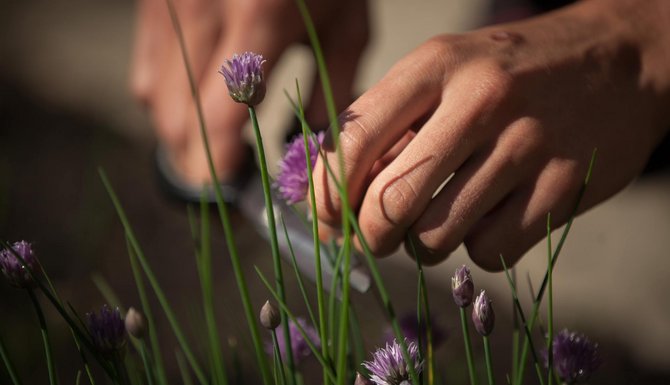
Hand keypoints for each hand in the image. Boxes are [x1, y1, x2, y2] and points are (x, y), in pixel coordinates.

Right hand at [130, 0, 367, 183]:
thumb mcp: (346, 23)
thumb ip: (334, 91)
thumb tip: (318, 153)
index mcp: (257, 18)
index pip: (220, 117)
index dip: (219, 167)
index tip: (231, 196)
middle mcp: (199, 12)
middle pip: (177, 121)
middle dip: (198, 164)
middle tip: (228, 181)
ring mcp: (168, 7)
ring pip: (156, 103)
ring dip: (182, 139)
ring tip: (217, 148)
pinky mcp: (152, 5)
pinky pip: (147, 74)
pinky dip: (168, 104)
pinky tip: (197, 106)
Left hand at [314, 0, 669, 269]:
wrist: (616, 60)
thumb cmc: (507, 75)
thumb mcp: (443, 74)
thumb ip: (387, 128)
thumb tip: (329, 200)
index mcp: (435, 65)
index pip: (355, 140)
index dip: (328, 194)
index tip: (327, 219)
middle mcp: (480, 101)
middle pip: (391, 203)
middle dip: (371, 236)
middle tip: (377, 236)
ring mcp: (527, 144)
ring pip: (437, 237)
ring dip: (425, 243)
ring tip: (441, 218)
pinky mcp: (564, 186)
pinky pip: (490, 251)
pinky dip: (478, 247)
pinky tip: (490, 217)